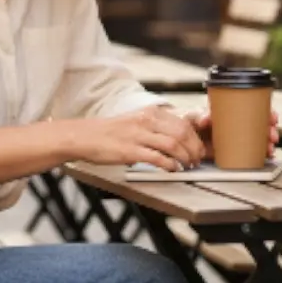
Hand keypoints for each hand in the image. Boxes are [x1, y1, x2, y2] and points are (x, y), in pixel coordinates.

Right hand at [74, 106, 206, 170]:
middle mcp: (145, 121)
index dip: (195, 139)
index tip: (198, 149)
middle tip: (196, 160)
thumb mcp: (135, 121)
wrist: (84, 136)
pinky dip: (169, 165)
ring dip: (184, 158)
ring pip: (173, 145)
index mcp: (149, 113)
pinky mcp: (130, 151)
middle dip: (194, 149)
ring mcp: (138, 135)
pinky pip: (157, 158)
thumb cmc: (108, 132)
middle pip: (182, 133)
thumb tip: (175, 140)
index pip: (182, 123)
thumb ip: (154, 127)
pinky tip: (172, 169)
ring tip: (186, 166)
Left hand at [183, 109, 280, 158]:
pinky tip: (266, 156)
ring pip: (257, 138)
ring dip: (267, 142)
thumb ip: (199, 116)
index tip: (272, 118)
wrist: (182, 137)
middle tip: (272, 135)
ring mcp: (236, 137)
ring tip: (270, 148)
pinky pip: (251, 151)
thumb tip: (206, 118)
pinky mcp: (232, 150)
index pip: (253, 108)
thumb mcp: (193, 116)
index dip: (266, 112)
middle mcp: (236, 123)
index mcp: (230, 111)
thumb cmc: (188, 122)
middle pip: (259, 124)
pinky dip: (260, 153)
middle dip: (270, 129)